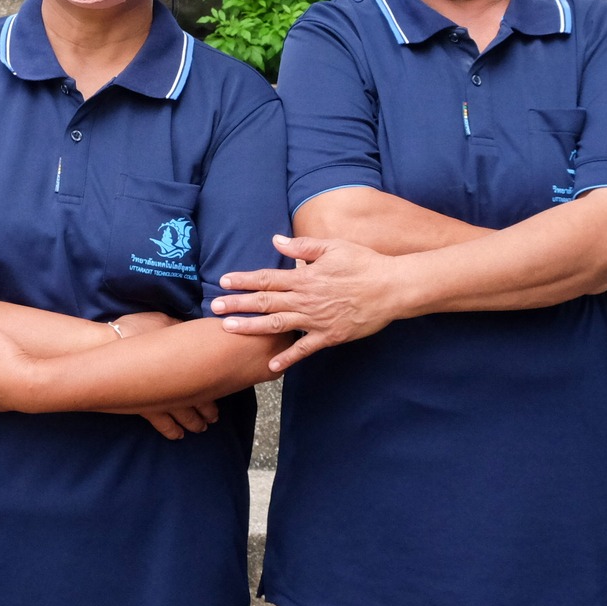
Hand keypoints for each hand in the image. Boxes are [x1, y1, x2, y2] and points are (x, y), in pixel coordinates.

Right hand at [99, 312, 213, 437]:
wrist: (104, 349)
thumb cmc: (134, 333)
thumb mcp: (163, 321)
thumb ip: (180, 328)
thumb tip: (192, 328)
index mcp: (185, 366)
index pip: (208, 382)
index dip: (217, 391)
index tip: (224, 394)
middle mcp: (177, 388)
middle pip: (198, 403)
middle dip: (207, 412)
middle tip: (213, 419)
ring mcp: (160, 400)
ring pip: (182, 417)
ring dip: (192, 423)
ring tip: (198, 429)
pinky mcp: (144, 408)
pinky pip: (161, 424)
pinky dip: (170, 430)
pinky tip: (176, 435)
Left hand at [214, 233, 402, 373]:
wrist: (392, 288)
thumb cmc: (364, 263)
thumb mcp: (333, 247)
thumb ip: (303, 246)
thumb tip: (276, 240)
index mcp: (305, 277)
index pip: (267, 278)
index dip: (244, 280)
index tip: (224, 281)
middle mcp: (306, 299)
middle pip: (265, 302)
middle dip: (238, 304)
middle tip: (214, 307)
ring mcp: (316, 320)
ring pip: (277, 325)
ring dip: (251, 327)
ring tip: (229, 329)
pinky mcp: (329, 336)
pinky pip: (304, 349)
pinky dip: (287, 357)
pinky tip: (270, 365)